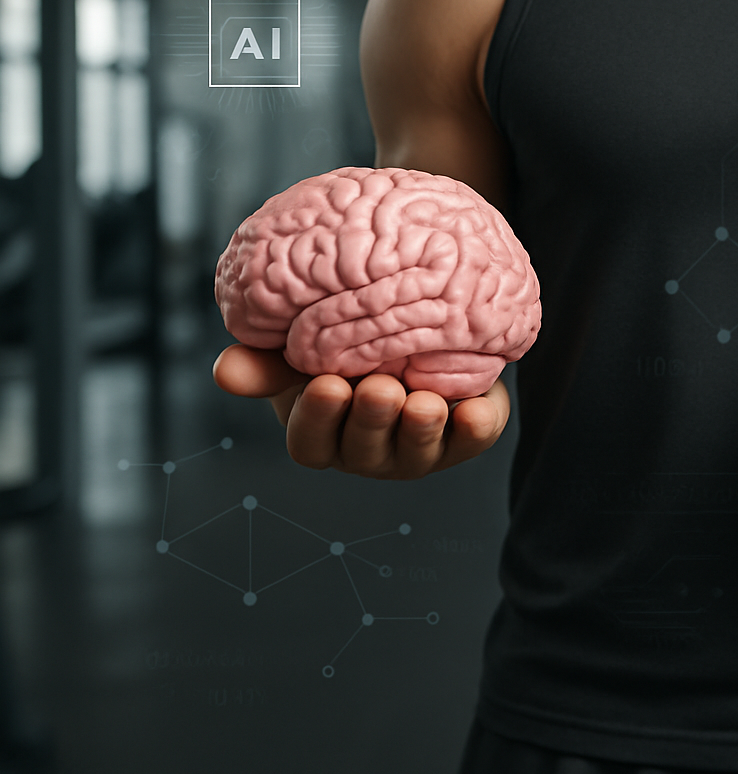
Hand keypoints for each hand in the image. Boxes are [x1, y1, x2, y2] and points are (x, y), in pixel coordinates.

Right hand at [211, 344, 511, 479]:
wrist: (420, 321)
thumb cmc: (347, 340)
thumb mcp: (304, 346)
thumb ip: (269, 361)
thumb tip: (224, 371)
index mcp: (323, 433)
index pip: (310, 443)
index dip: (317, 419)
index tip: (325, 384)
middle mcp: (369, 450)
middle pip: (364, 450)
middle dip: (372, 421)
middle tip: (379, 389)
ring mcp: (418, 448)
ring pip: (416, 452)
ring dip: (420, 429)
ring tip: (424, 402)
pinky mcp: (466, 433)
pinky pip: (473, 439)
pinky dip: (476, 427)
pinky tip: (477, 409)